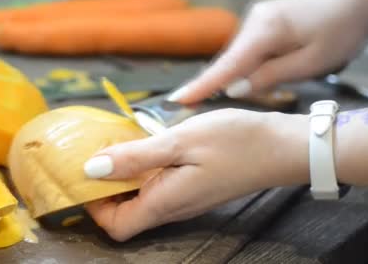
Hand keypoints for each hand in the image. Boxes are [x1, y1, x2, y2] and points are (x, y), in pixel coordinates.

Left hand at [83, 109, 307, 240]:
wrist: (282, 145)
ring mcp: (184, 198)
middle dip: (103, 189)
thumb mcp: (179, 141)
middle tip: (96, 153)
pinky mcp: (193, 187)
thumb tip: (91, 169)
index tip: (84, 176)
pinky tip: (144, 144)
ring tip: (116, 145)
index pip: (116, 225)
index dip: (94, 206)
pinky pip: (157, 186)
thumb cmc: (235, 142)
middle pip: (125, 214)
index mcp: (164, 202)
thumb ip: (134, 158)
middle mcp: (172, 207)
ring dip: (122, 177)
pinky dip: (142, 170)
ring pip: (140, 199)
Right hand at [168, 0, 367, 103]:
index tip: (177, 99)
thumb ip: (269, 77)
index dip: (202, 85)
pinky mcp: (263, 20)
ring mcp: (257, 17)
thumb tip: (234, 89)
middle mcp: (254, 20)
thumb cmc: (341, 31)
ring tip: (272, 81)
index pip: (226, 65)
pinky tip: (267, 71)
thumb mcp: (310, 63)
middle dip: (228, 84)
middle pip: (230, 61)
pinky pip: (248, 48)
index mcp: (265, 31)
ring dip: (244, 74)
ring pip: (240, 56)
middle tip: (241, 99)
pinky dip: (251, 64)